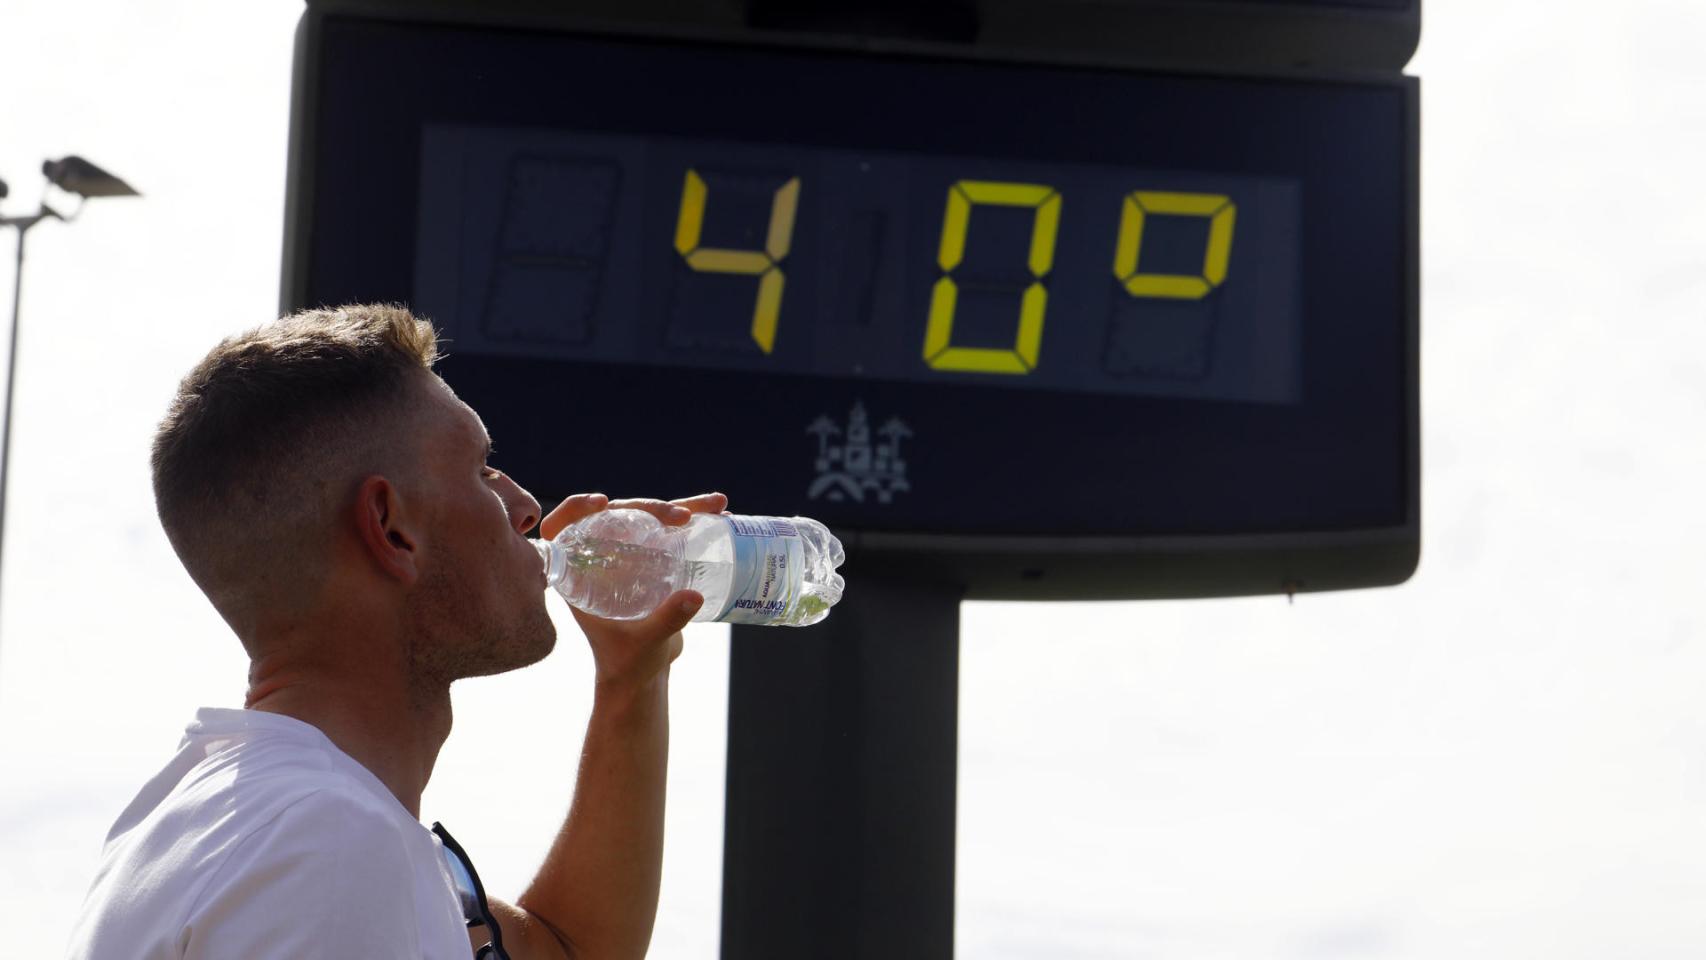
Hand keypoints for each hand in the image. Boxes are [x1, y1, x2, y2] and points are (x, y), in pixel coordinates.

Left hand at [540, 492, 728, 693]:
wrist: (643, 677)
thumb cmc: (628, 664)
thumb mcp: (643, 643)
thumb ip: (666, 621)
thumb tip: (694, 596)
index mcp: (579, 576)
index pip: (563, 529)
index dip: (575, 509)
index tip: (601, 503)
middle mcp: (601, 560)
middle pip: (617, 517)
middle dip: (651, 507)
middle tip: (681, 516)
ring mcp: (629, 559)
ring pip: (649, 520)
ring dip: (682, 507)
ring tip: (717, 504)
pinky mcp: (654, 563)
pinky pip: (670, 534)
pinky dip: (696, 523)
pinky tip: (721, 516)